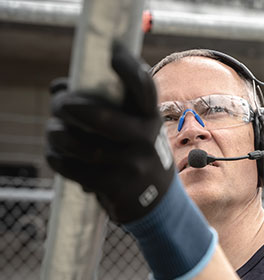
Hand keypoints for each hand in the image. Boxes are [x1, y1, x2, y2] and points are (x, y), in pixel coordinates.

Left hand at [46, 40, 174, 223]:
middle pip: (106, 120)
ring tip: (52, 131)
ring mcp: (133, 165)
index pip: (144, 89)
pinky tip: (54, 154)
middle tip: (60, 104)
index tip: (112, 54)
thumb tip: (58, 87)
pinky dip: (59, 160)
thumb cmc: (136, 150)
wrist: (156, 197)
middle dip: (75, 109)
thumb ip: (103, 103)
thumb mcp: (133, 126)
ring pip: (86, 148)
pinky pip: (79, 171)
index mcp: (150, 117)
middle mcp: (146, 139)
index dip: (130, 69)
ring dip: (60, 137)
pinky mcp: (118, 186)